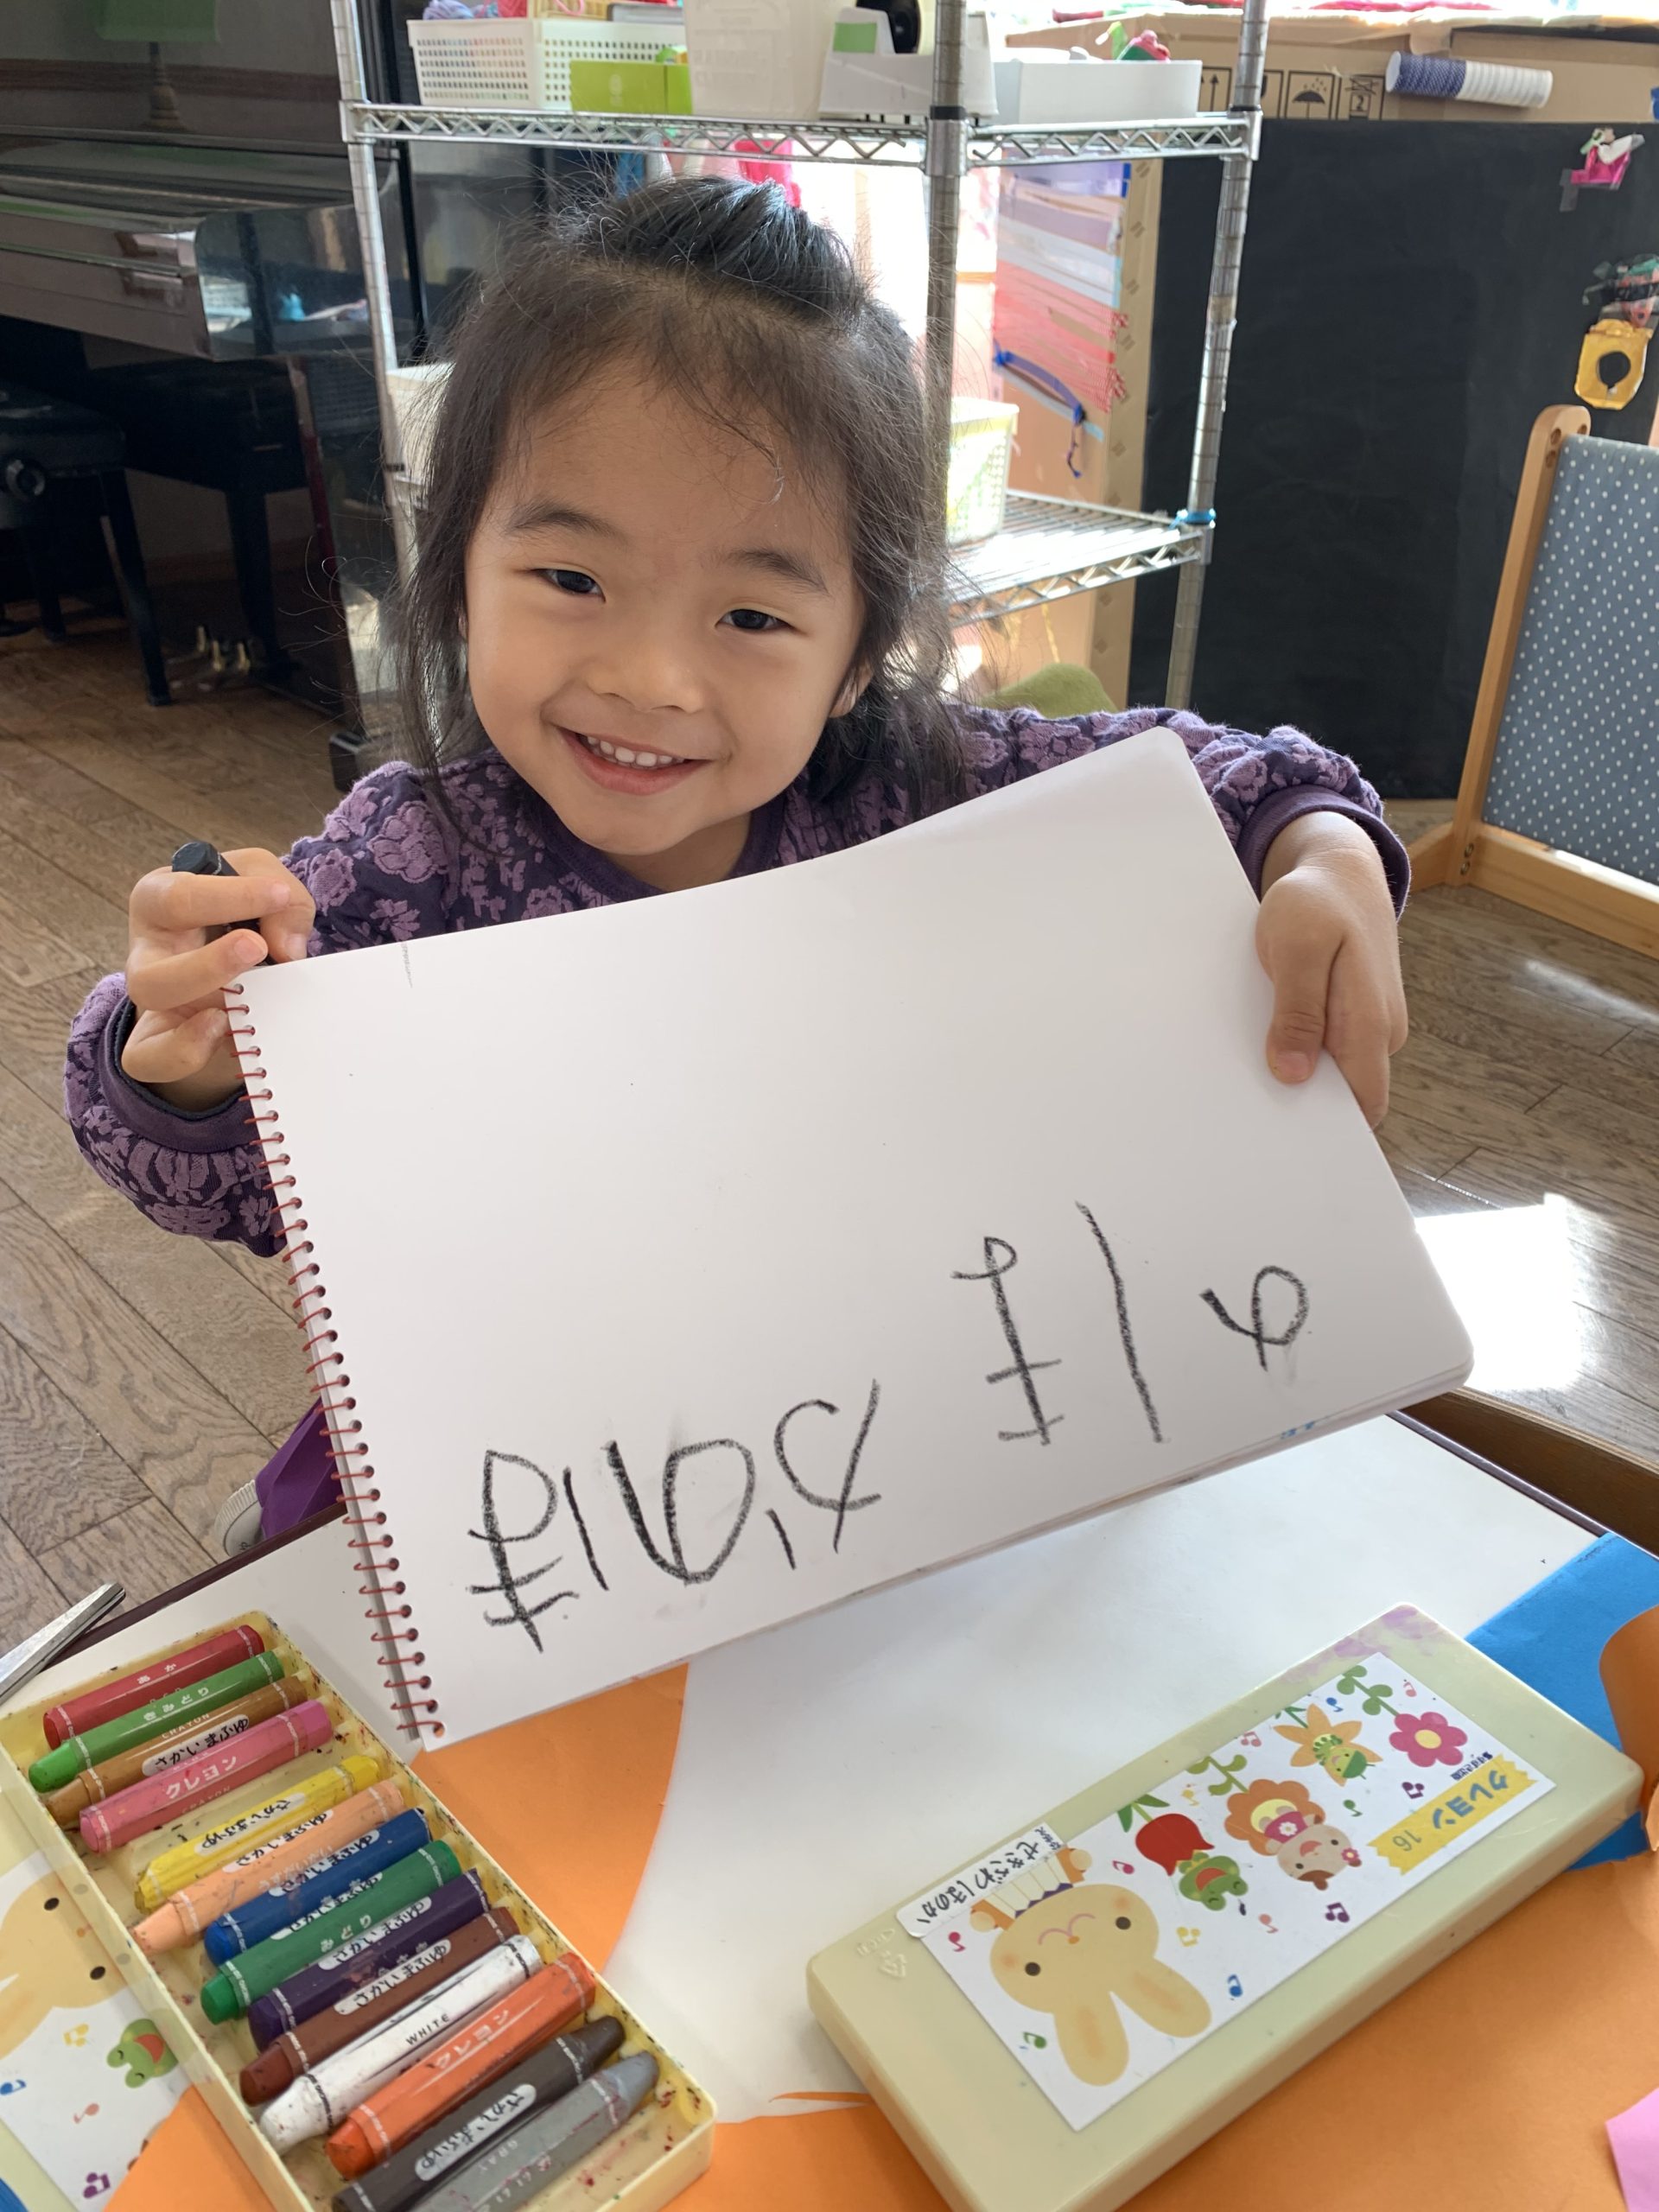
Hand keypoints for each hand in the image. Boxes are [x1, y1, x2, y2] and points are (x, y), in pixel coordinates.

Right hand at [121, 849, 314, 1110]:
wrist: (242, 972)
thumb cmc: (247, 917)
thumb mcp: (270, 892)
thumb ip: (284, 904)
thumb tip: (286, 949)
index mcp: (162, 901)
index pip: (179, 896)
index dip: (231, 896)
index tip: (279, 895)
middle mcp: (149, 949)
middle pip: (152, 953)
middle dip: (207, 959)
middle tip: (257, 948)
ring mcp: (152, 999)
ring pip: (149, 995)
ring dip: (198, 990)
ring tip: (244, 996)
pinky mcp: (157, 1041)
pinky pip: (146, 1058)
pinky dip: (179, 1052)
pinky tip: (222, 1032)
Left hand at [1256, 813, 1405, 1126]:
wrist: (1339, 870)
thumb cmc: (1316, 904)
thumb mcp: (1297, 948)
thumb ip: (1299, 1011)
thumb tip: (1296, 1075)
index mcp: (1370, 1023)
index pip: (1363, 1104)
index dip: (1330, 1130)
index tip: (1284, 1147)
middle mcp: (1378, 1033)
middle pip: (1344, 1096)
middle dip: (1302, 1108)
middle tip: (1247, 1115)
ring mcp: (1367, 1025)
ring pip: (1331, 1072)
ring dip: (1295, 1076)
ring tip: (1244, 1078)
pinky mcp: (1350, 1015)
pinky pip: (1323, 1048)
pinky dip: (1294, 1051)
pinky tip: (1260, 1047)